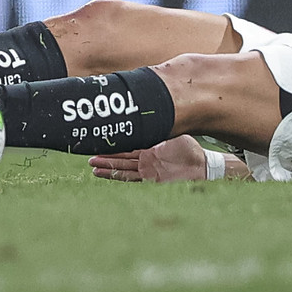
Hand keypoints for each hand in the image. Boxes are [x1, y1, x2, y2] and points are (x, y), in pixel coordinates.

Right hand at [88, 135, 209, 182]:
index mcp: (149, 149)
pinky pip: (132, 178)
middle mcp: (145, 160)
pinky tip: (109, 175)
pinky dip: (119, 176)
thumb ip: (160, 127)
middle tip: (89, 157)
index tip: (100, 143)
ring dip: (108, 168)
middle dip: (106, 159)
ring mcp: (147, 170)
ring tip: (93, 168)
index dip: (114, 146)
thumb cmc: (189, 149)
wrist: (202, 166)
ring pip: (123, 169)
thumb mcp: (172, 134)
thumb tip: (150, 112)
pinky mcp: (152, 179)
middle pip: (121, 159)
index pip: (127, 147)